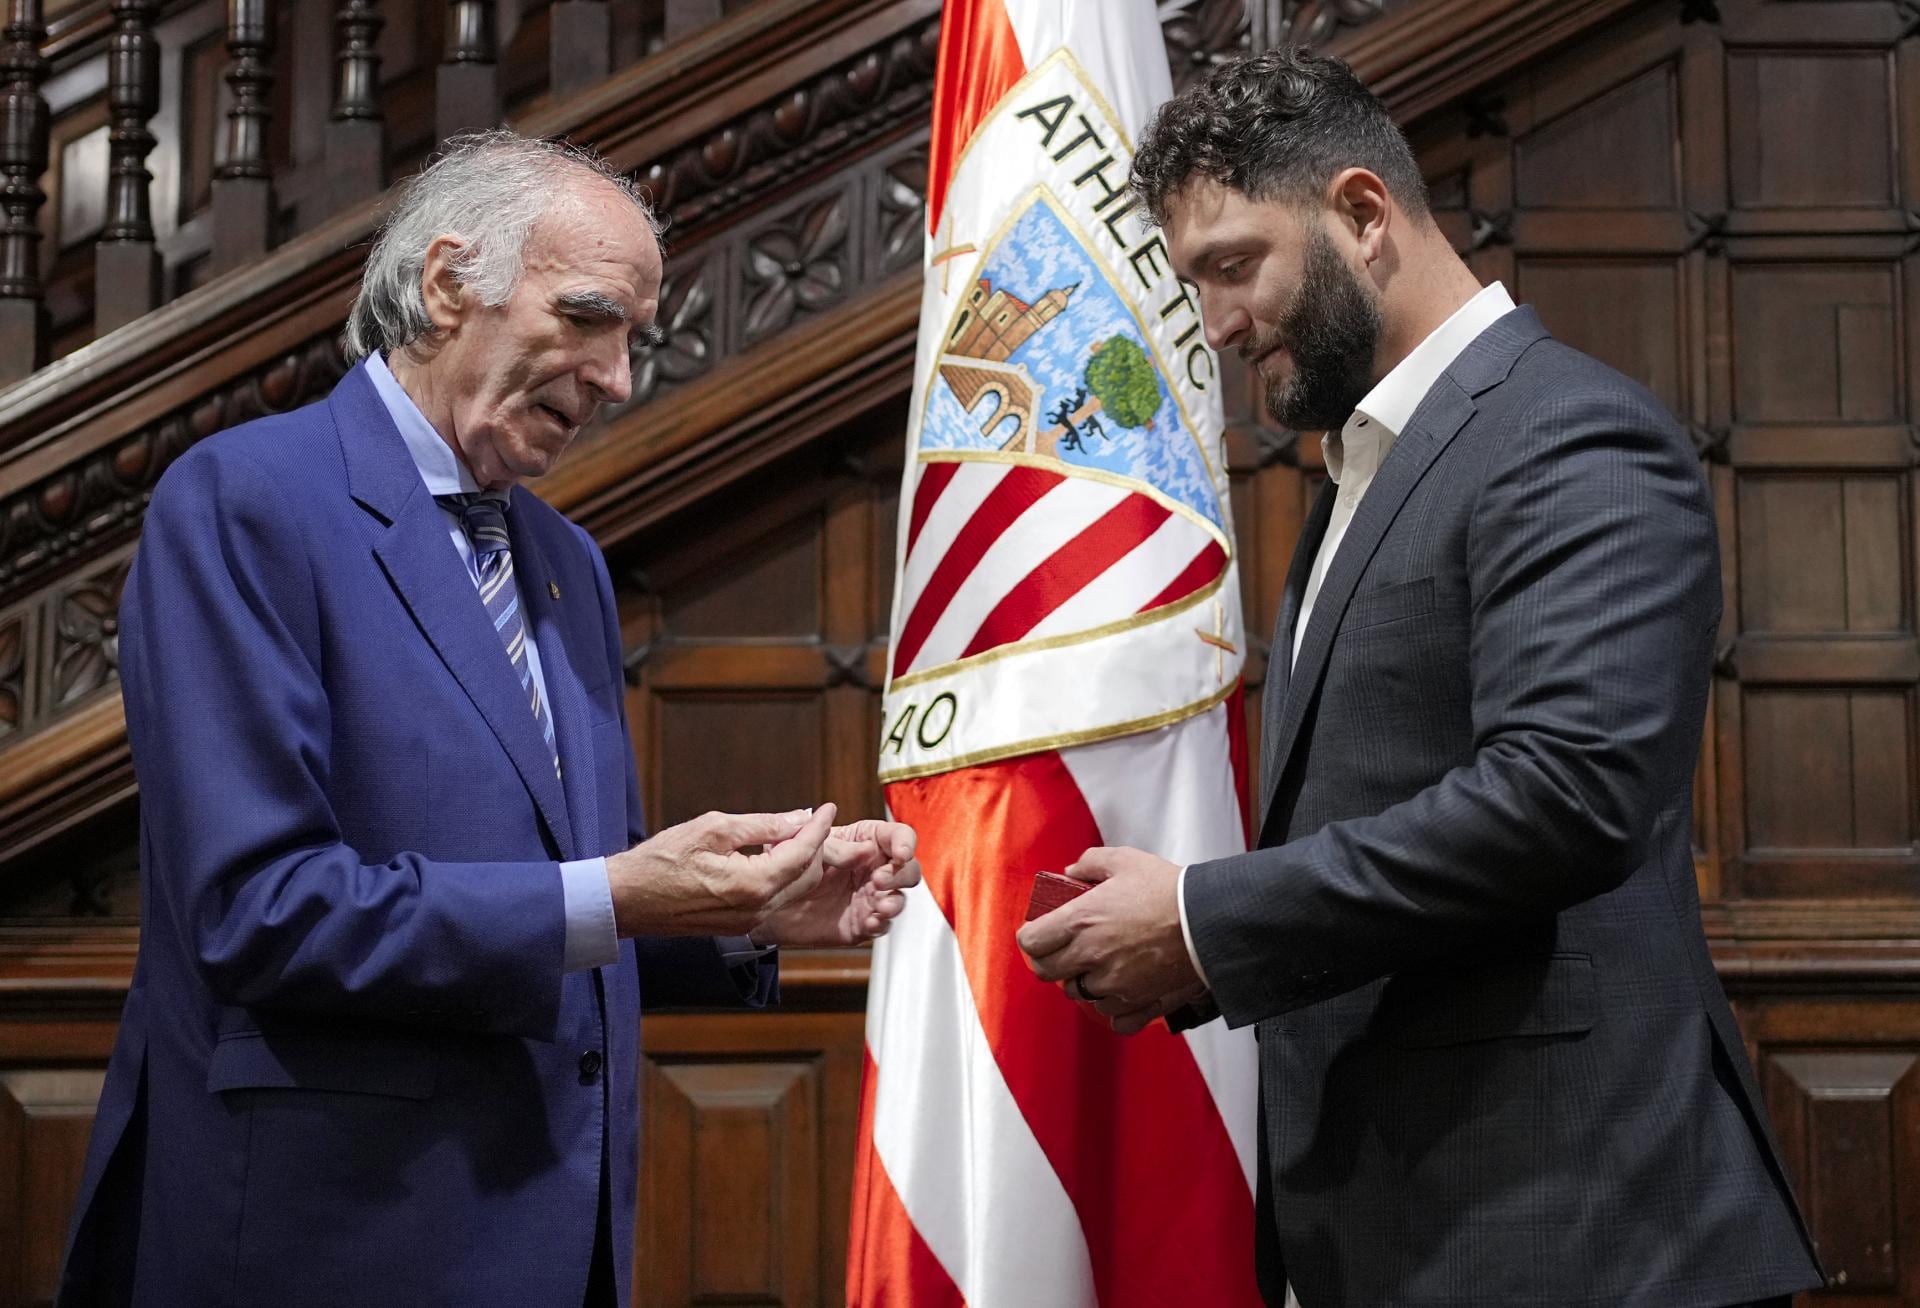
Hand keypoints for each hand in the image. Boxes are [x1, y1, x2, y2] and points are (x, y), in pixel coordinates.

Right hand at [607, 804, 835, 937]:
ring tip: (795, 834)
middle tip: (815, 821)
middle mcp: (756, 910)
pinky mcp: (737, 926)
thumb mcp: (713, 829)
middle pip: (806, 877)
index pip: (803, 854)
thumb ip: (761, 825)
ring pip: (792, 891)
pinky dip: (781, 877)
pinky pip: (773, 900)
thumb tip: (797, 818)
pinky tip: (773, 856)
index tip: (827, 809)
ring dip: (799, 863)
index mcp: (752, 885)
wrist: (627, 900)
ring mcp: (747, 923)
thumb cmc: (661, 861)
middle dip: (816, 848)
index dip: (819, 829)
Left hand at [753, 818, 922, 946]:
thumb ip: (836, 846)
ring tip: (879, 904)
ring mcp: (869, 896)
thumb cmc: (786, 865)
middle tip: (880, 880)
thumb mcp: (807, 847)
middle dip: (902, 874)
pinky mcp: (862, 922)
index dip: (904, 842)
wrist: (767, 902)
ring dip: (895, 901)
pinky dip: (882, 923)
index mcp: (863, 841)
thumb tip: (865, 847)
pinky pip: (883, 925)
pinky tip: (870, 921)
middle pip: (908, 868)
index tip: (900, 852)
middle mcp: (872, 868)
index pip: (896, 836)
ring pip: (900, 898)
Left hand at [1015, 845, 1201, 1034]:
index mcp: (1079, 921)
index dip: (1033, 937)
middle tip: (1064, 950)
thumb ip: (1089, 863)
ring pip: (1078, 994)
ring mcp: (1113, 984)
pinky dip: (1112, 1008)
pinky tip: (1120, 991)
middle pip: (1046, 973)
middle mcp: (1090, 956)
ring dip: (1082, 981)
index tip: (1041, 933)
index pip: (1031, 943)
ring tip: (1099, 965)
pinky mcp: (1138, 1002)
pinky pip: (1112, 1018)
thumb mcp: (1124, 860)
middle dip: (1051, 960)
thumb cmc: (1167, 889)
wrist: (1209, 919)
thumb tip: (1069, 873)